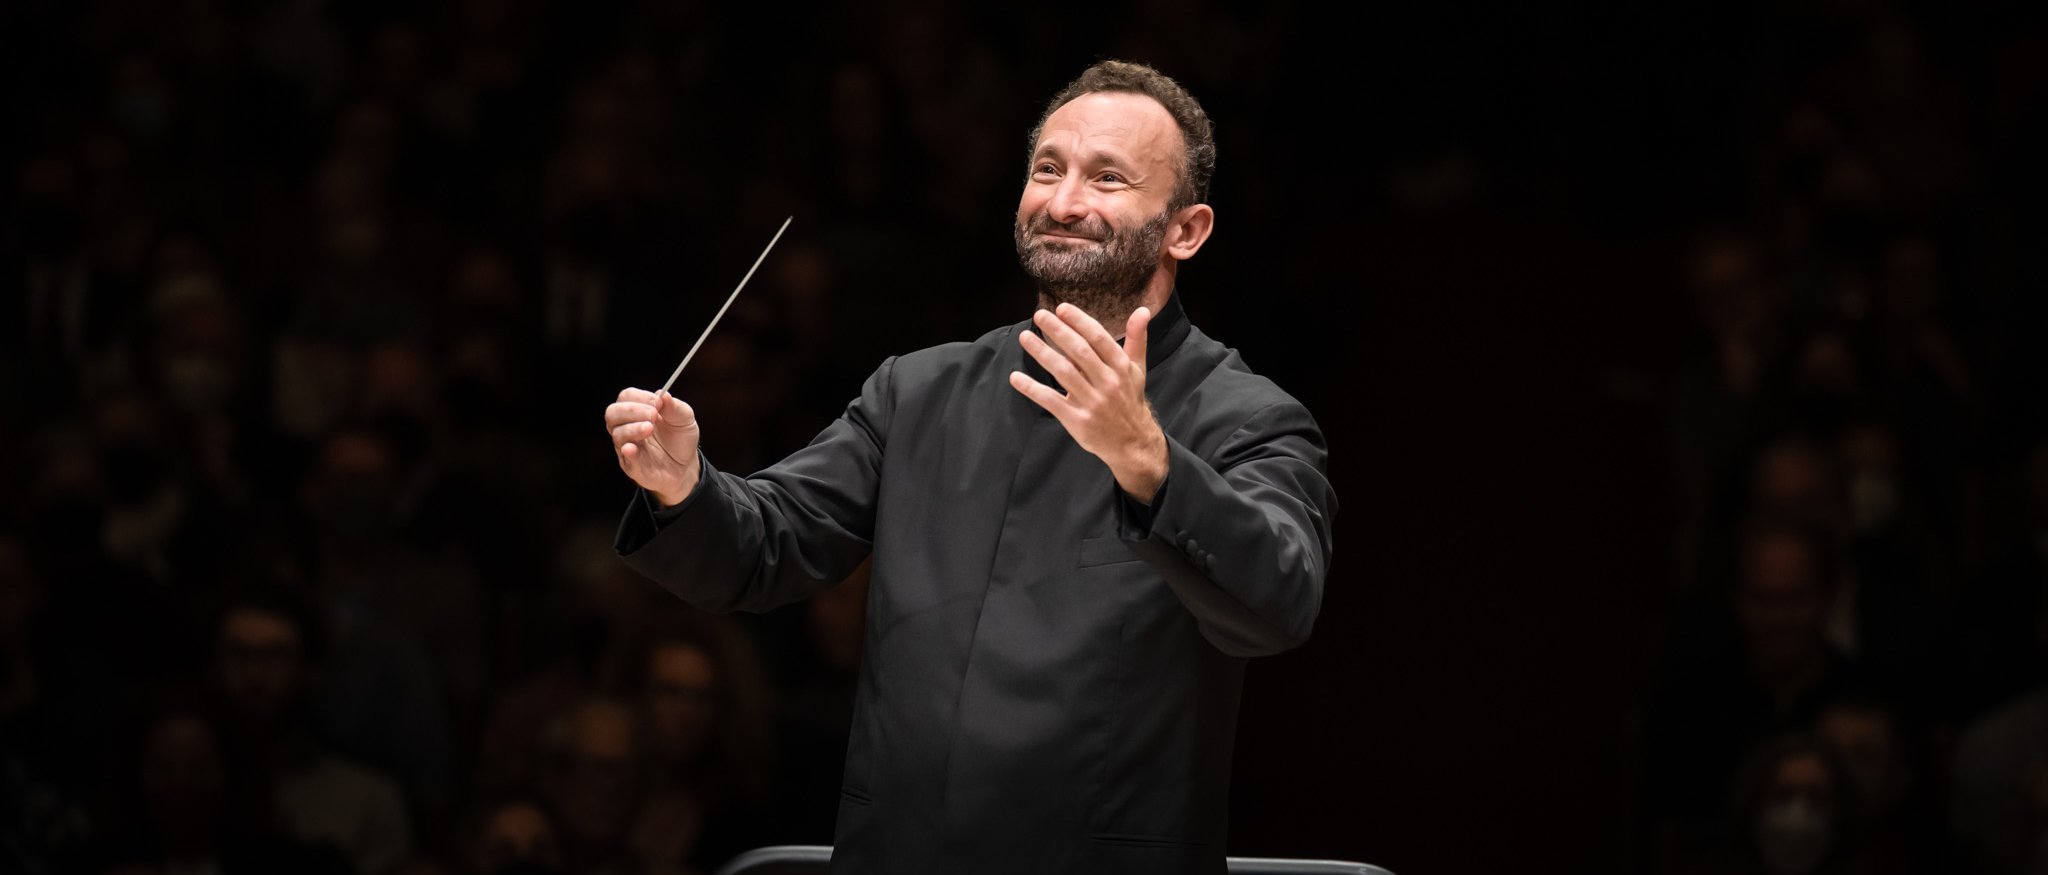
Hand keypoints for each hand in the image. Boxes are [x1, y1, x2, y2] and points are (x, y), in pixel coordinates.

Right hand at [606, 388, 701, 506]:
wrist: (686, 466)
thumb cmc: (680, 438)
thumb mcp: (685, 419)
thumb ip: (675, 407)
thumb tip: (664, 394)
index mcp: (637, 411)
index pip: (626, 396)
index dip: (640, 397)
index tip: (657, 402)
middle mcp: (627, 427)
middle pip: (613, 413)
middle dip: (631, 410)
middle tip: (653, 414)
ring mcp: (627, 446)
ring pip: (617, 434)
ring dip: (633, 428)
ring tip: (650, 428)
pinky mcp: (632, 465)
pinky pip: (625, 457)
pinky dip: (628, 451)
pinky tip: (633, 447)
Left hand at [1010, 303, 1167, 502]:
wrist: (1132, 442)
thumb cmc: (1129, 399)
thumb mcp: (1137, 369)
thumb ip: (1137, 338)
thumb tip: (1142, 310)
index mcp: (1121, 367)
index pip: (1099, 338)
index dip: (1080, 322)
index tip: (1061, 308)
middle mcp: (1108, 383)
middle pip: (1080, 352)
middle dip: (1058, 331)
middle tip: (1039, 315)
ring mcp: (1092, 402)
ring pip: (1064, 373)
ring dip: (1042, 353)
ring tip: (1025, 337)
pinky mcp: (1077, 420)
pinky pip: (1051, 401)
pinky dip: (1032, 389)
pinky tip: (1016, 378)